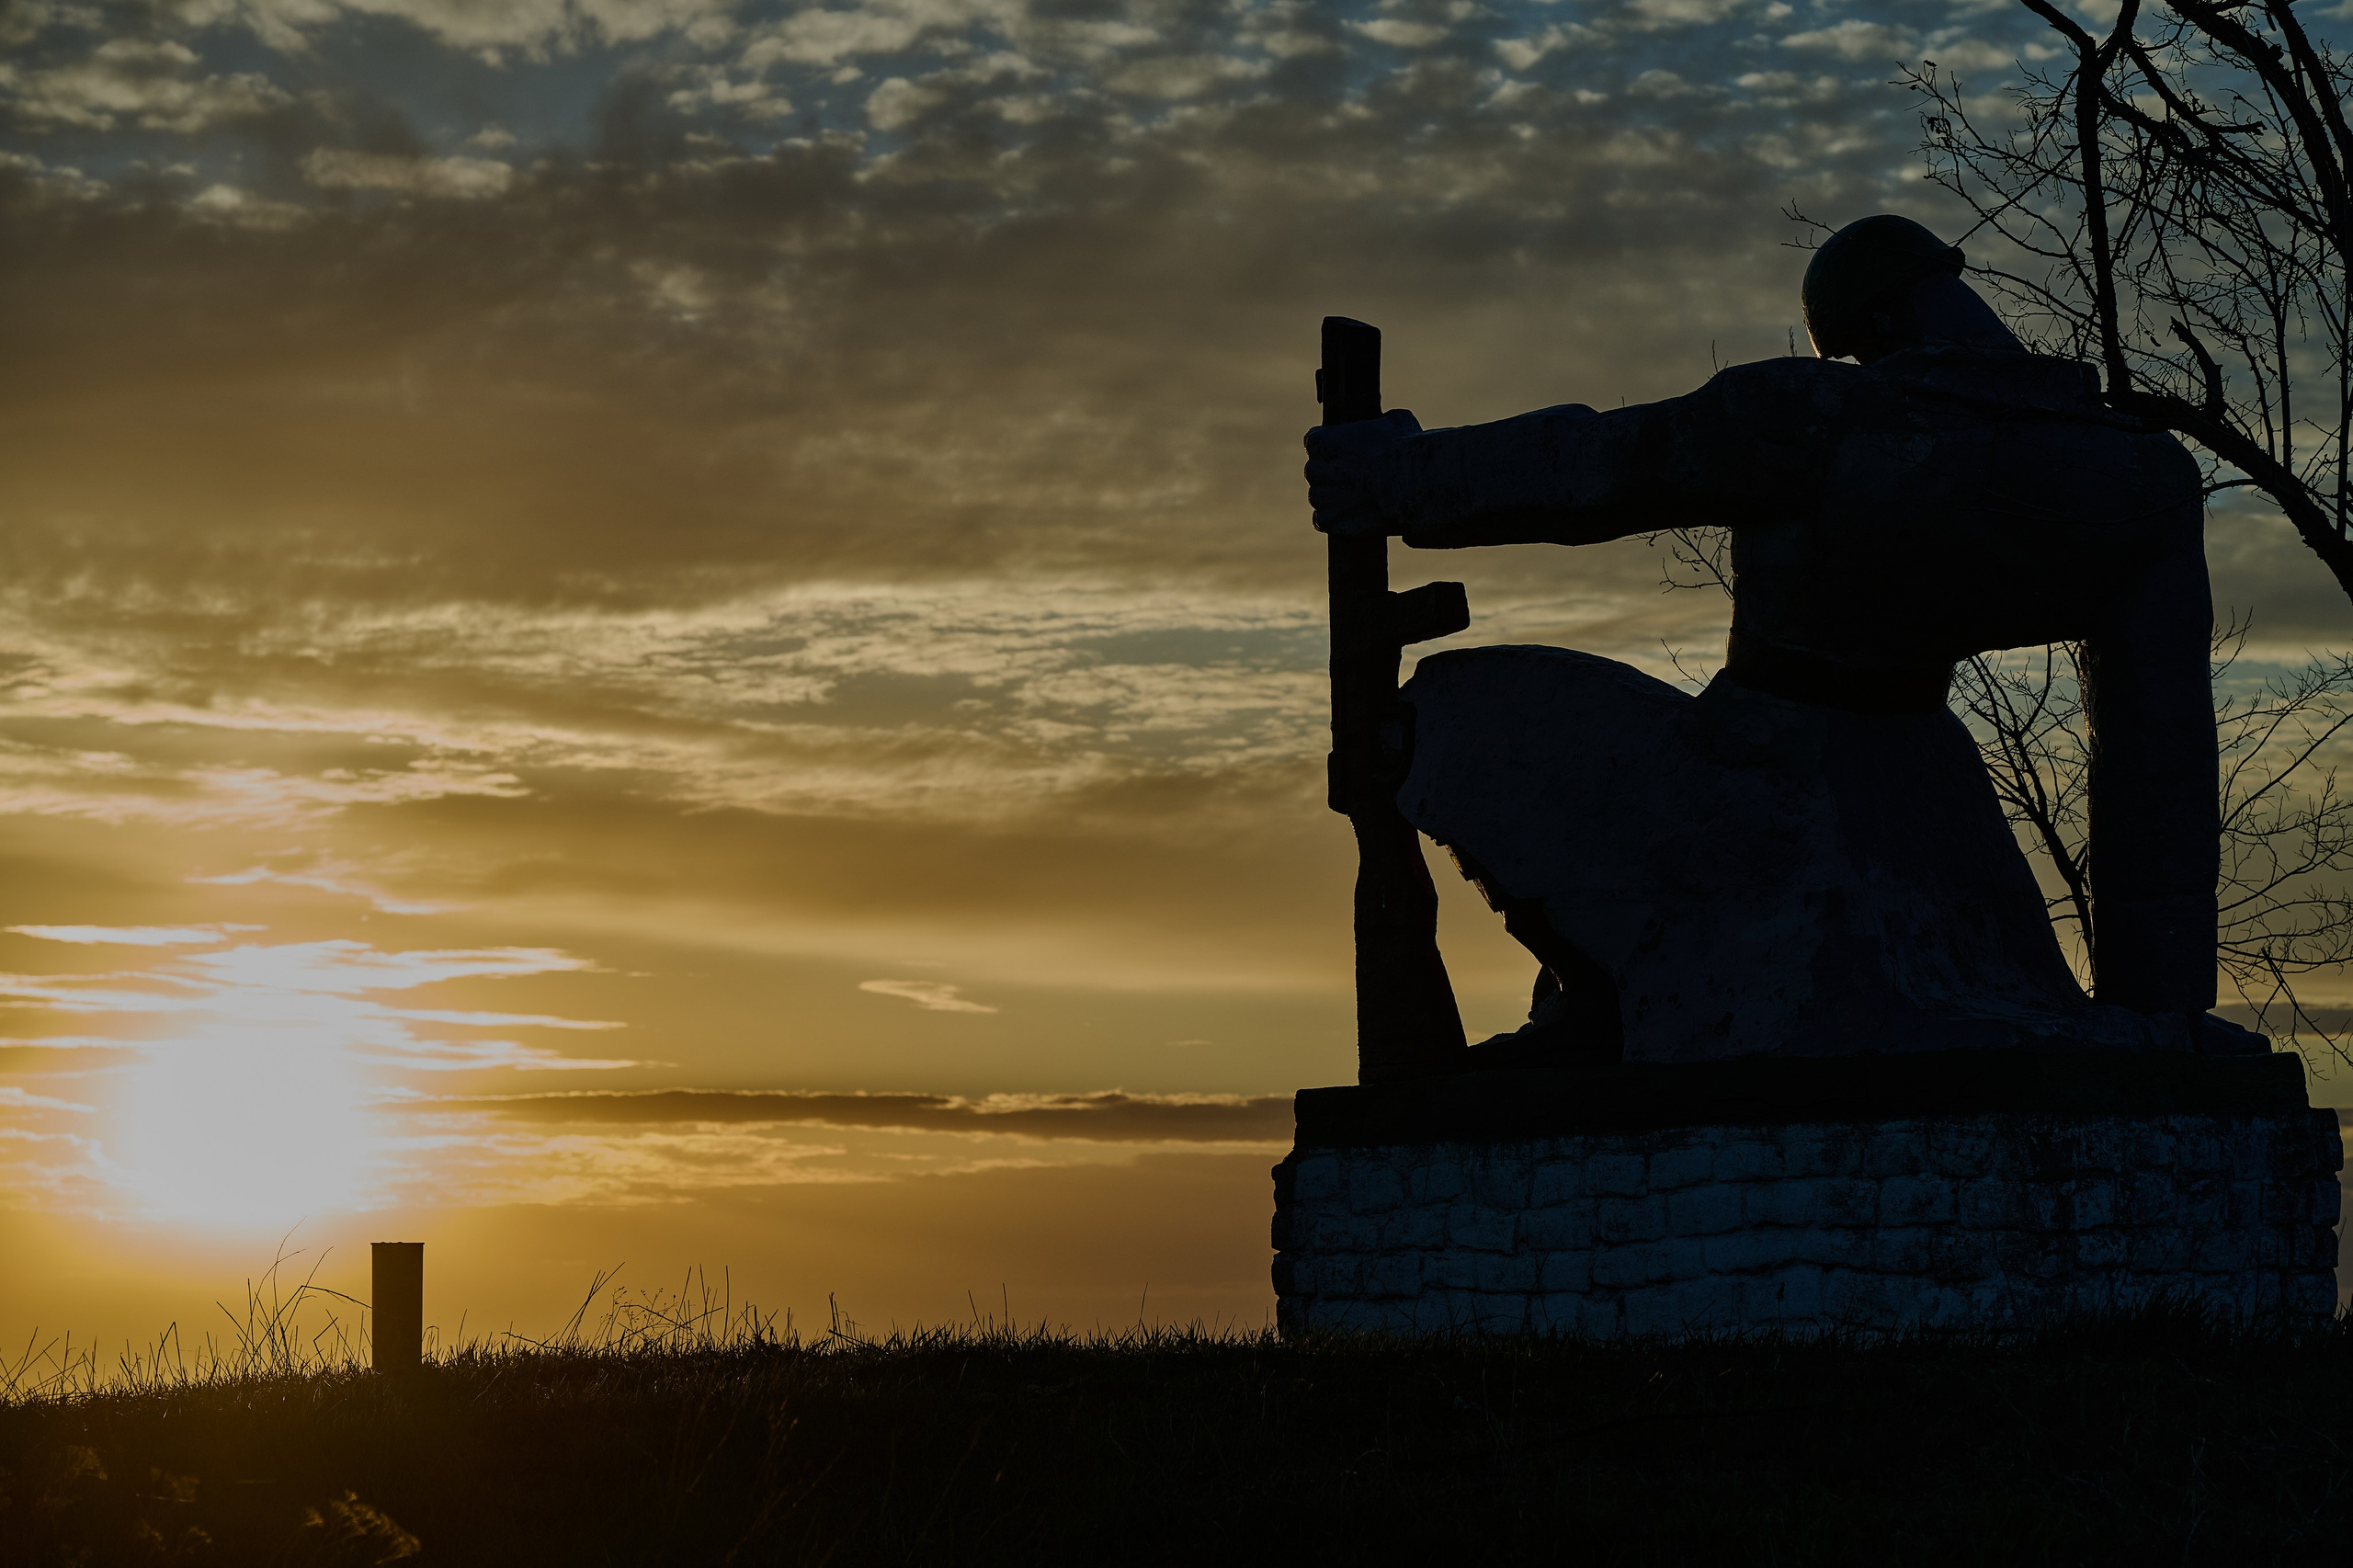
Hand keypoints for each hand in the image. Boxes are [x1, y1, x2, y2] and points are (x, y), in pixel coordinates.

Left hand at [1303, 408, 1421, 534]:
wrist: (1406, 485)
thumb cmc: (1401, 449)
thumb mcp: (1397, 421)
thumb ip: (1381, 421)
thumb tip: (1387, 423)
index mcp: (1322, 440)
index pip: (1314, 440)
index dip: (1331, 446)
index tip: (1346, 451)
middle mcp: (1315, 468)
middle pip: (1315, 471)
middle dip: (1331, 473)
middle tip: (1354, 477)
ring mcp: (1321, 496)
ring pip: (1318, 496)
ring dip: (1331, 497)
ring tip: (1355, 498)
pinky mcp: (1329, 520)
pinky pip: (1322, 519)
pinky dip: (1333, 518)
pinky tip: (1349, 515)